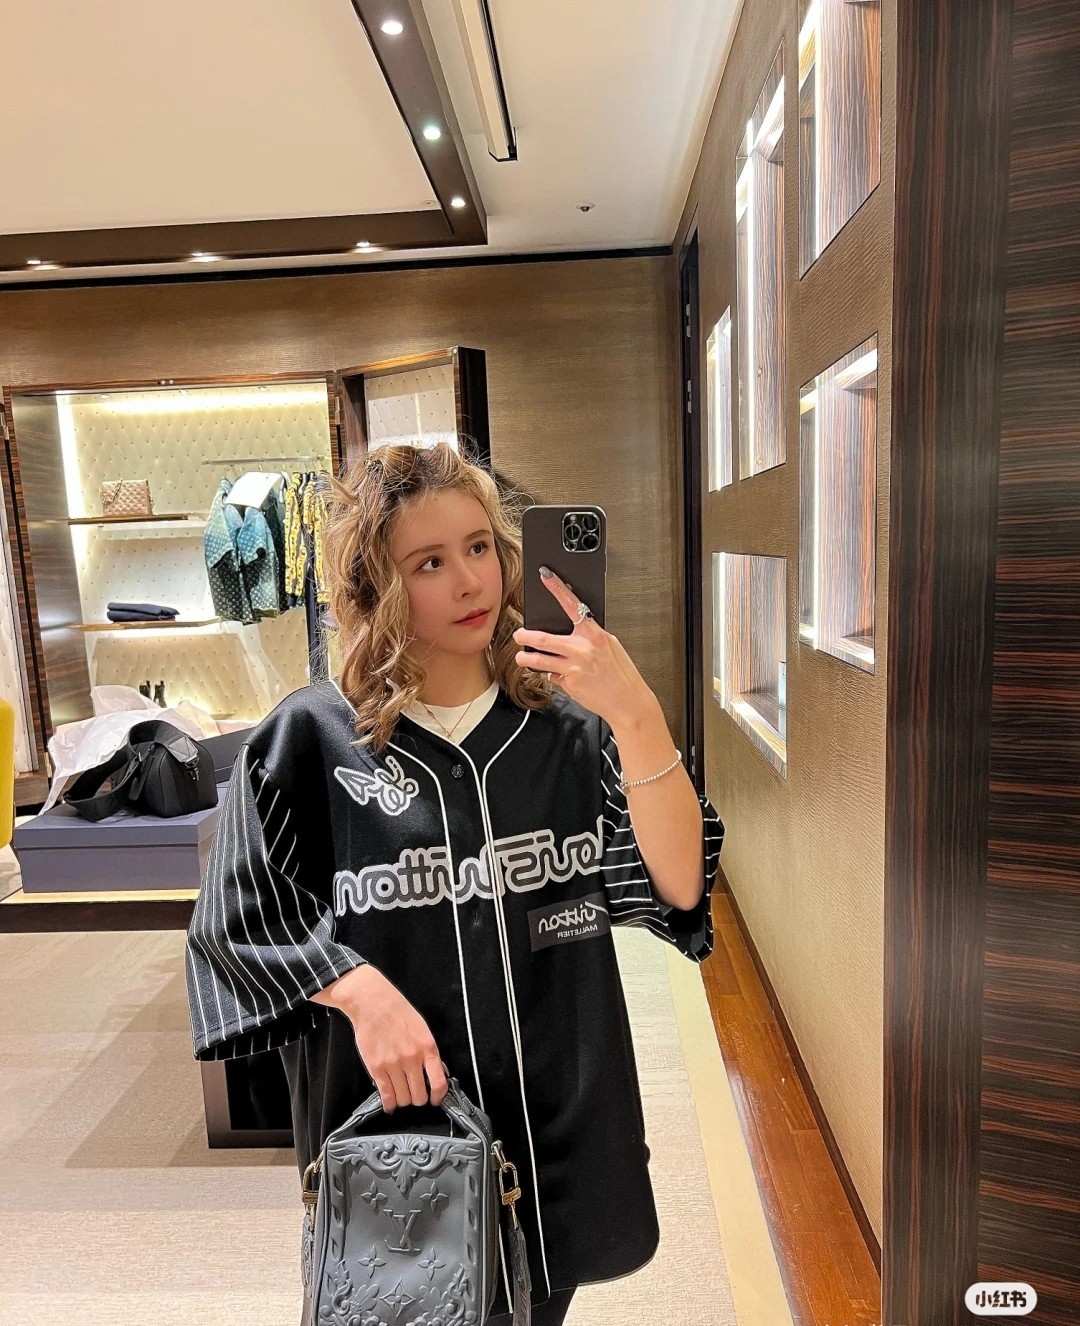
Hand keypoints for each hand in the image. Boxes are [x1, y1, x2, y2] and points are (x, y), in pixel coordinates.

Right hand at [313, 964, 447, 1111]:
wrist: (373, 1003)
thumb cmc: (397, 1012)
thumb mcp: (422, 1029)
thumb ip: (428, 1052)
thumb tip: (433, 1072)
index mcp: (427, 1047)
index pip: (438, 1082)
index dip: (438, 1096)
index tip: (435, 1099)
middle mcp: (412, 1058)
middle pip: (419, 1095)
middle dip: (418, 1098)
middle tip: (415, 1094)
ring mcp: (393, 1065)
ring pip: (403, 1098)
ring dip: (403, 1100)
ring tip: (401, 1094)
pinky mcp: (377, 1068)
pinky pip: (386, 1095)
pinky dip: (389, 1104)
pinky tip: (390, 1103)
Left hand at [512, 567, 658, 729]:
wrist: (628, 702)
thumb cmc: (622, 674)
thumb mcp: (610, 647)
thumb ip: (590, 637)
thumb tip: (573, 629)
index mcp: (595, 635)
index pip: (572, 605)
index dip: (557, 588)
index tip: (546, 576)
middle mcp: (582, 649)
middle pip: (544, 639)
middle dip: (526, 636)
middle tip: (518, 634)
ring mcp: (573, 668)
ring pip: (540, 660)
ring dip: (526, 658)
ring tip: (521, 657)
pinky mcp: (569, 684)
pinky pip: (553, 676)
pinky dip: (553, 675)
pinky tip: (558, 675)